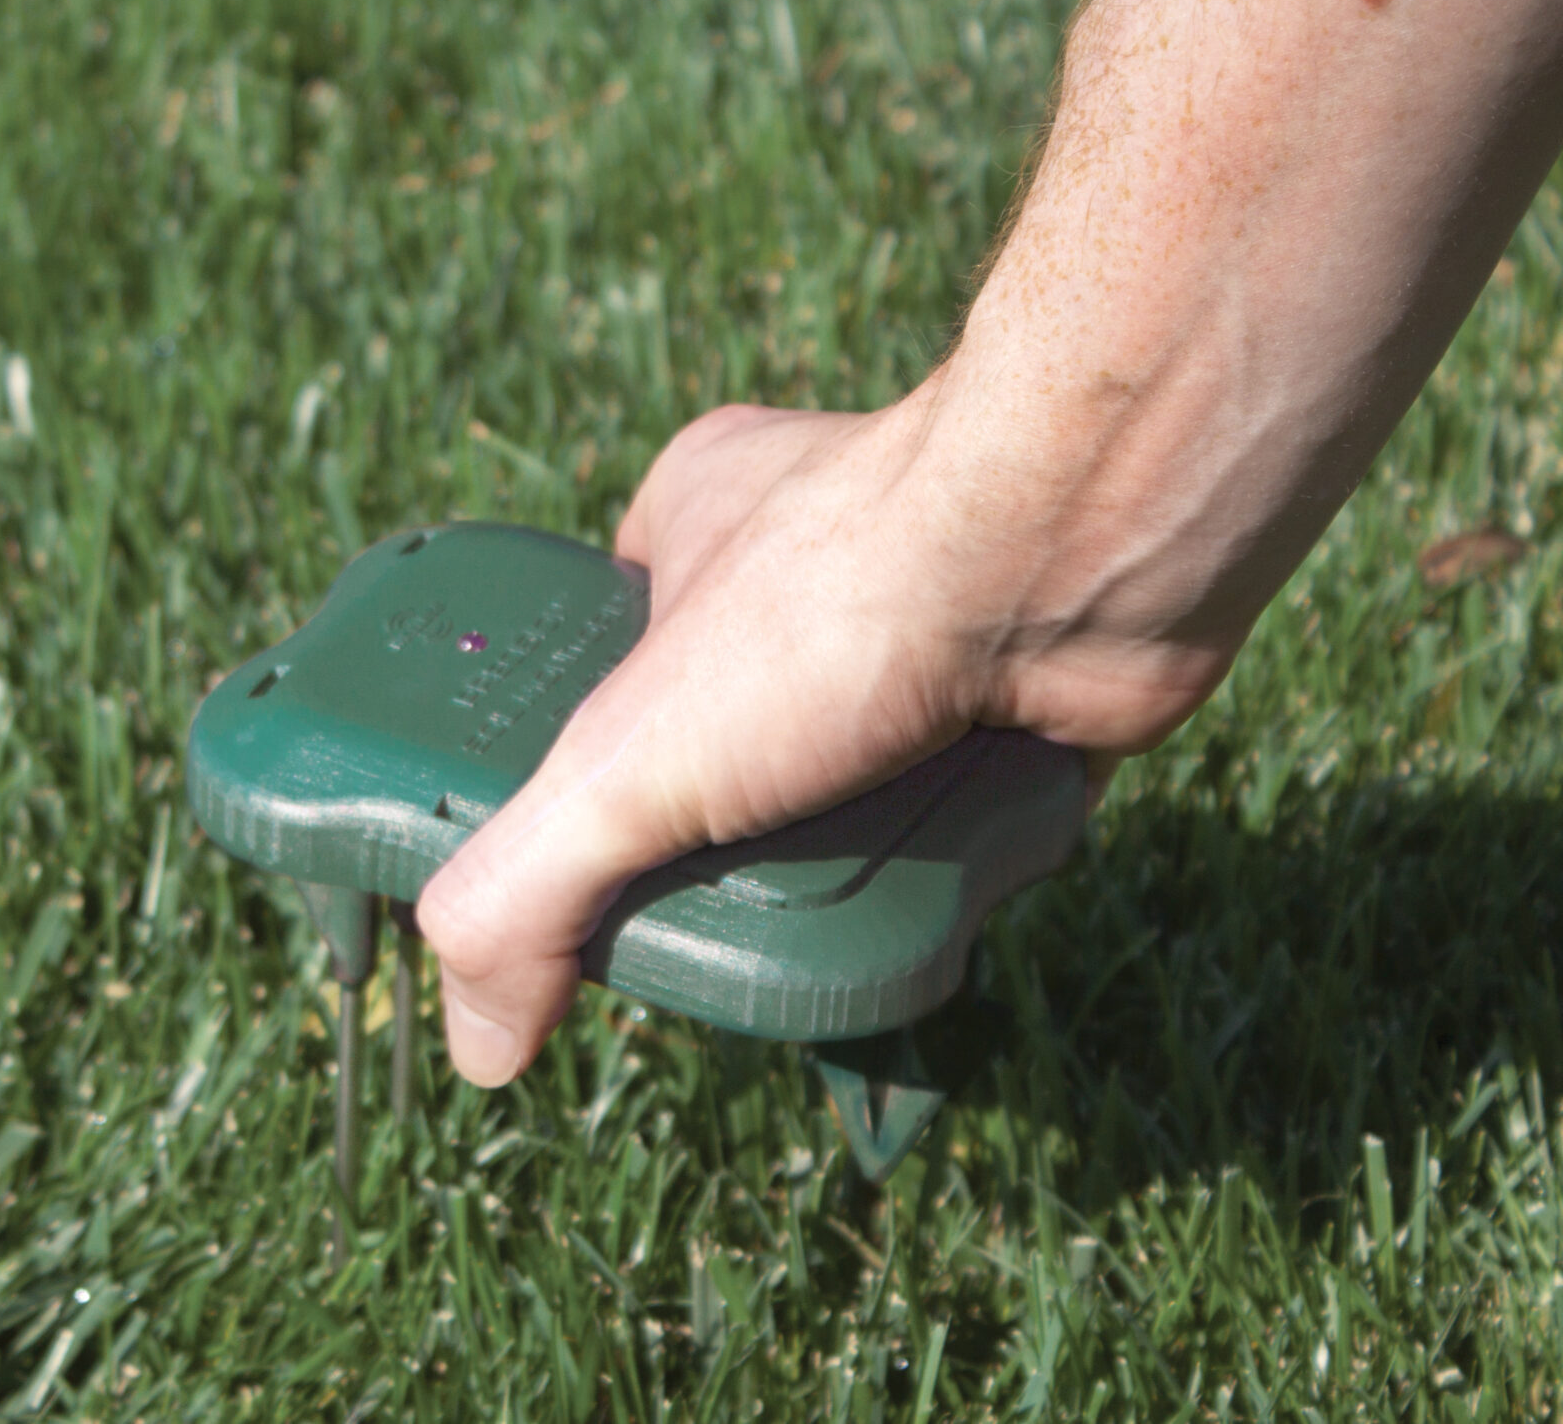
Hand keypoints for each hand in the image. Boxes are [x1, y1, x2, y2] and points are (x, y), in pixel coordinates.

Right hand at [415, 387, 1232, 1086]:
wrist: (1082, 561)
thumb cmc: (853, 600)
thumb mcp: (628, 761)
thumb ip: (526, 896)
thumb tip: (480, 1042)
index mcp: (698, 520)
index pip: (601, 659)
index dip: (586, 767)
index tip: (584, 866)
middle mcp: (814, 563)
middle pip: (730, 743)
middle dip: (723, 844)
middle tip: (703, 928)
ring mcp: (927, 626)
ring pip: (849, 784)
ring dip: (838, 864)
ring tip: (822, 928)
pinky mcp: (1023, 694)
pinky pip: (964, 806)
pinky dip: (948, 864)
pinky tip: (931, 905)